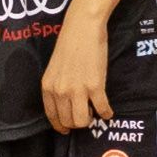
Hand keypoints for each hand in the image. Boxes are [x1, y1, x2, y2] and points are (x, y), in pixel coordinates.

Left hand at [40, 12, 110, 135]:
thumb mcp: (54, 69)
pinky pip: (101, 108)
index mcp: (48, 88)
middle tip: (85, 116)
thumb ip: (57, 87)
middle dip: (78, 122)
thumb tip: (66, 103)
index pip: (52, 117)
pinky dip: (106, 113)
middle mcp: (60, 92)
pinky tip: (108, 111)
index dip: (61, 126)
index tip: (67, 128)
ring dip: (91, 119)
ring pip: (83, 120)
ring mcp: (77, 90)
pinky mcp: (95, 86)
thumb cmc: (70, 45)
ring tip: (95, 112)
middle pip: (68, 121)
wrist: (83, 28)